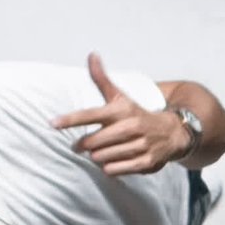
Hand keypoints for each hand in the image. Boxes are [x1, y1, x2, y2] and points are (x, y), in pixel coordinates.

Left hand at [53, 53, 191, 175]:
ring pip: (102, 157)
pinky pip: (114, 169)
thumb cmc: (137, 114)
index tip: (52, 123)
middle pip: (92, 142)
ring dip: (97, 157)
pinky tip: (112, 161)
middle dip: (84, 145)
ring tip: (101, 152)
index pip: (90, 114)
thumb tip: (91, 54)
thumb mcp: (120, 97)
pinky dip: (109, 167)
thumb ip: (102, 79)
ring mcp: (140, 145)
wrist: (172, 132)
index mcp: (121, 109)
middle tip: (83, 145)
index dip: (70, 119)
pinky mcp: (146, 162)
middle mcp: (131, 126)